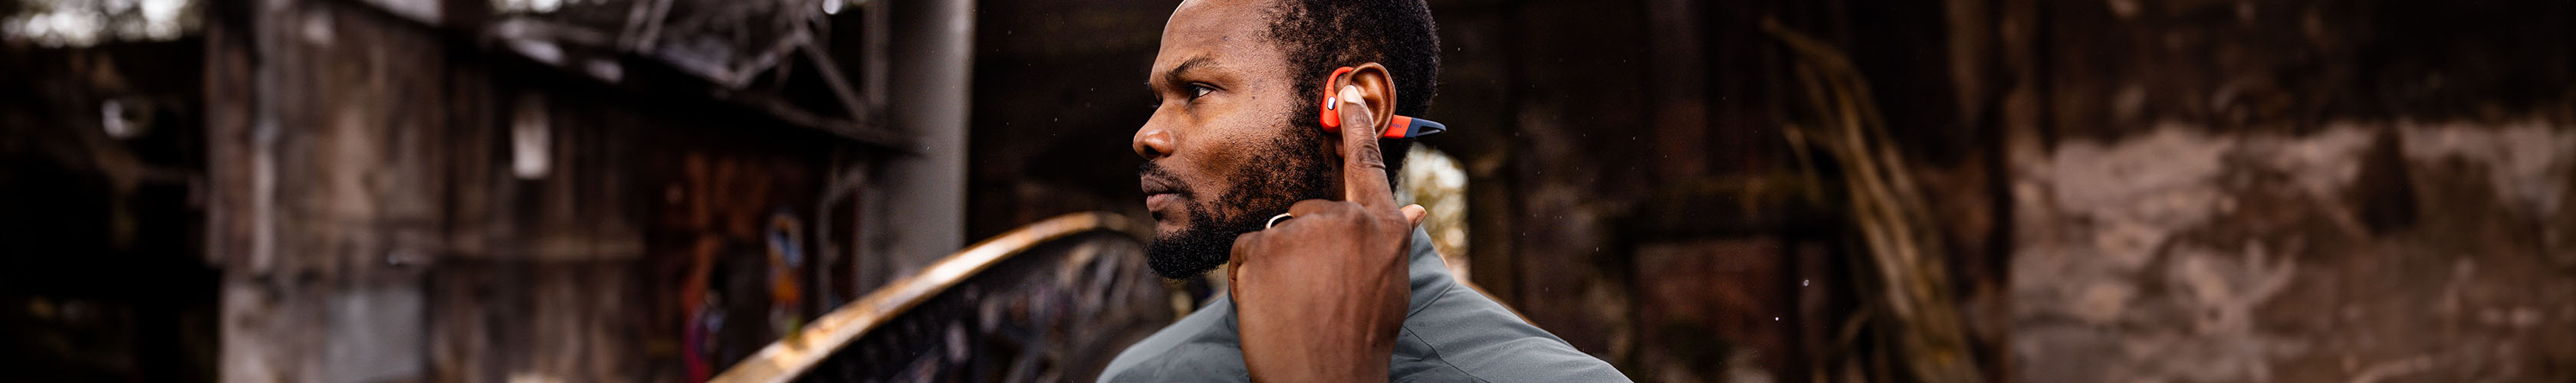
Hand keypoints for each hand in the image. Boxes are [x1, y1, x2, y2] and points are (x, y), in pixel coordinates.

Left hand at [1228, 82, 1429, 381]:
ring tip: (1294, 307)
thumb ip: (1393, 240)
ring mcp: (1302, 230)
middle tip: (1311, 296)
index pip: (1367, 165)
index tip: (1346, 93)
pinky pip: (1247, 252)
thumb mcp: (1391, 286)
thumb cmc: (1361, 341)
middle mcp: (1345, 220)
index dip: (1357, 126)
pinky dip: (1249, 279)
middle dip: (1302, 248)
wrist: (1326, 380)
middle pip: (1308, 213)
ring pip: (1276, 235)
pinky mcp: (1262, 245)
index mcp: (1382, 228)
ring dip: (1276, 267)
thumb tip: (1413, 209)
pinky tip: (1271, 307)